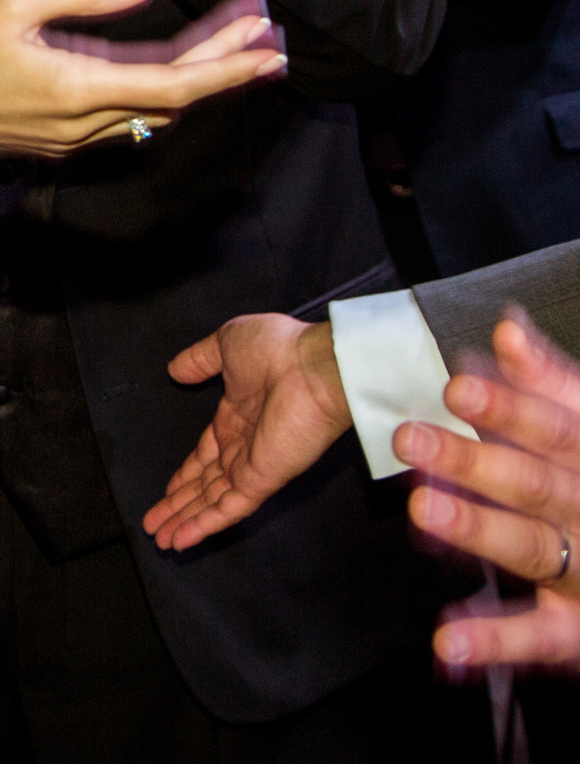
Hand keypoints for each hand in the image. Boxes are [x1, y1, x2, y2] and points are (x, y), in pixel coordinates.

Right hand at [0, 0, 285, 155]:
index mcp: (78, 87)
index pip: (176, 81)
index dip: (228, 63)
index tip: (267, 41)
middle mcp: (84, 123)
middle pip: (176, 99)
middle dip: (227, 67)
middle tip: (268, 35)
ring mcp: (72, 137)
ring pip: (154, 113)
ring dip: (197, 80)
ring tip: (229, 46)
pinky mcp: (58, 138)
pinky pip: (127, 120)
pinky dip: (162, 93)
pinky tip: (170, 70)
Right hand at [144, 315, 351, 550]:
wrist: (319, 365)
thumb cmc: (280, 350)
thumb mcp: (226, 345)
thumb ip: (199, 361)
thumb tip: (174, 369)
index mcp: (237, 418)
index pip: (206, 455)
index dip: (185, 475)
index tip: (167, 491)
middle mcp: (244, 446)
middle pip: (204, 484)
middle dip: (178, 505)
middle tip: (155, 525)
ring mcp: (254, 465)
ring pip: (213, 502)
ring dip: (185, 521)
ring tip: (160, 539)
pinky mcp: (263, 478)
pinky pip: (229, 507)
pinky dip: (205, 525)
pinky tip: (182, 539)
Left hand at [397, 314, 579, 670]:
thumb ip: (550, 381)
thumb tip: (504, 326)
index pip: (555, 428)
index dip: (508, 409)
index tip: (454, 386)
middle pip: (535, 485)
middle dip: (473, 462)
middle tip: (406, 436)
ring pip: (532, 549)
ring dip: (477, 530)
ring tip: (421, 508)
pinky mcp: (578, 627)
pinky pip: (538, 635)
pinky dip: (494, 641)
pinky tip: (445, 641)